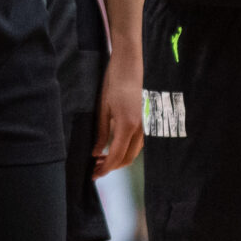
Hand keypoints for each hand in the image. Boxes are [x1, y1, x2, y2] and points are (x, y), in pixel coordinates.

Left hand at [94, 43, 143, 176]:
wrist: (130, 65)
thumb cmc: (114, 83)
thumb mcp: (103, 108)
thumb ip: (101, 132)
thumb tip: (96, 153)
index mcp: (127, 125)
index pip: (116, 156)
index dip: (105, 168)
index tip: (94, 175)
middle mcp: (140, 128)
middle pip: (127, 158)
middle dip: (111, 167)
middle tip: (95, 169)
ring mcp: (145, 125)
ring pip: (133, 152)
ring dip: (118, 159)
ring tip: (101, 158)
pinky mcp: (146, 121)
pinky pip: (136, 143)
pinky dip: (125, 150)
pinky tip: (112, 146)